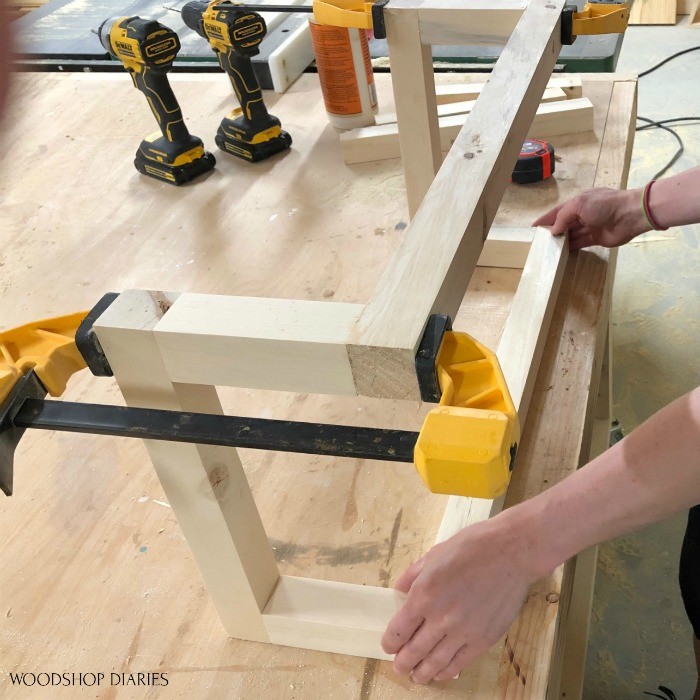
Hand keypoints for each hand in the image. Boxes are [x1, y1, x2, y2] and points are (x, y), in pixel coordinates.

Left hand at [381, 514, 541, 683]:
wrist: (511, 552)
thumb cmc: (472, 547)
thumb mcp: (435, 554)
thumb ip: (413, 574)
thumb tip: (399, 589)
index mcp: (425, 593)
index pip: (399, 628)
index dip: (390, 641)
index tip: (388, 646)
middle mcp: (441, 616)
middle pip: (415, 650)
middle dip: (403, 662)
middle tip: (399, 667)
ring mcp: (464, 631)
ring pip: (436, 662)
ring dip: (422, 672)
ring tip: (416, 676)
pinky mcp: (484, 639)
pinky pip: (461, 662)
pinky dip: (447, 671)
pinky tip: (441, 673)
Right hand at [533, 187, 648, 250]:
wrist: (629, 215)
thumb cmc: (604, 205)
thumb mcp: (579, 205)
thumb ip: (563, 217)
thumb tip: (554, 231)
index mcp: (578, 203)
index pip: (558, 212)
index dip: (546, 219)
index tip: (533, 228)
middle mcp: (583, 214)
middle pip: (564, 224)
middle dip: (553, 231)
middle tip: (540, 242)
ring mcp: (590, 226)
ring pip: (572, 234)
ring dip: (562, 241)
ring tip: (548, 249)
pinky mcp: (596, 239)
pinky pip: (581, 243)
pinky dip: (572, 248)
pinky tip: (562, 253)